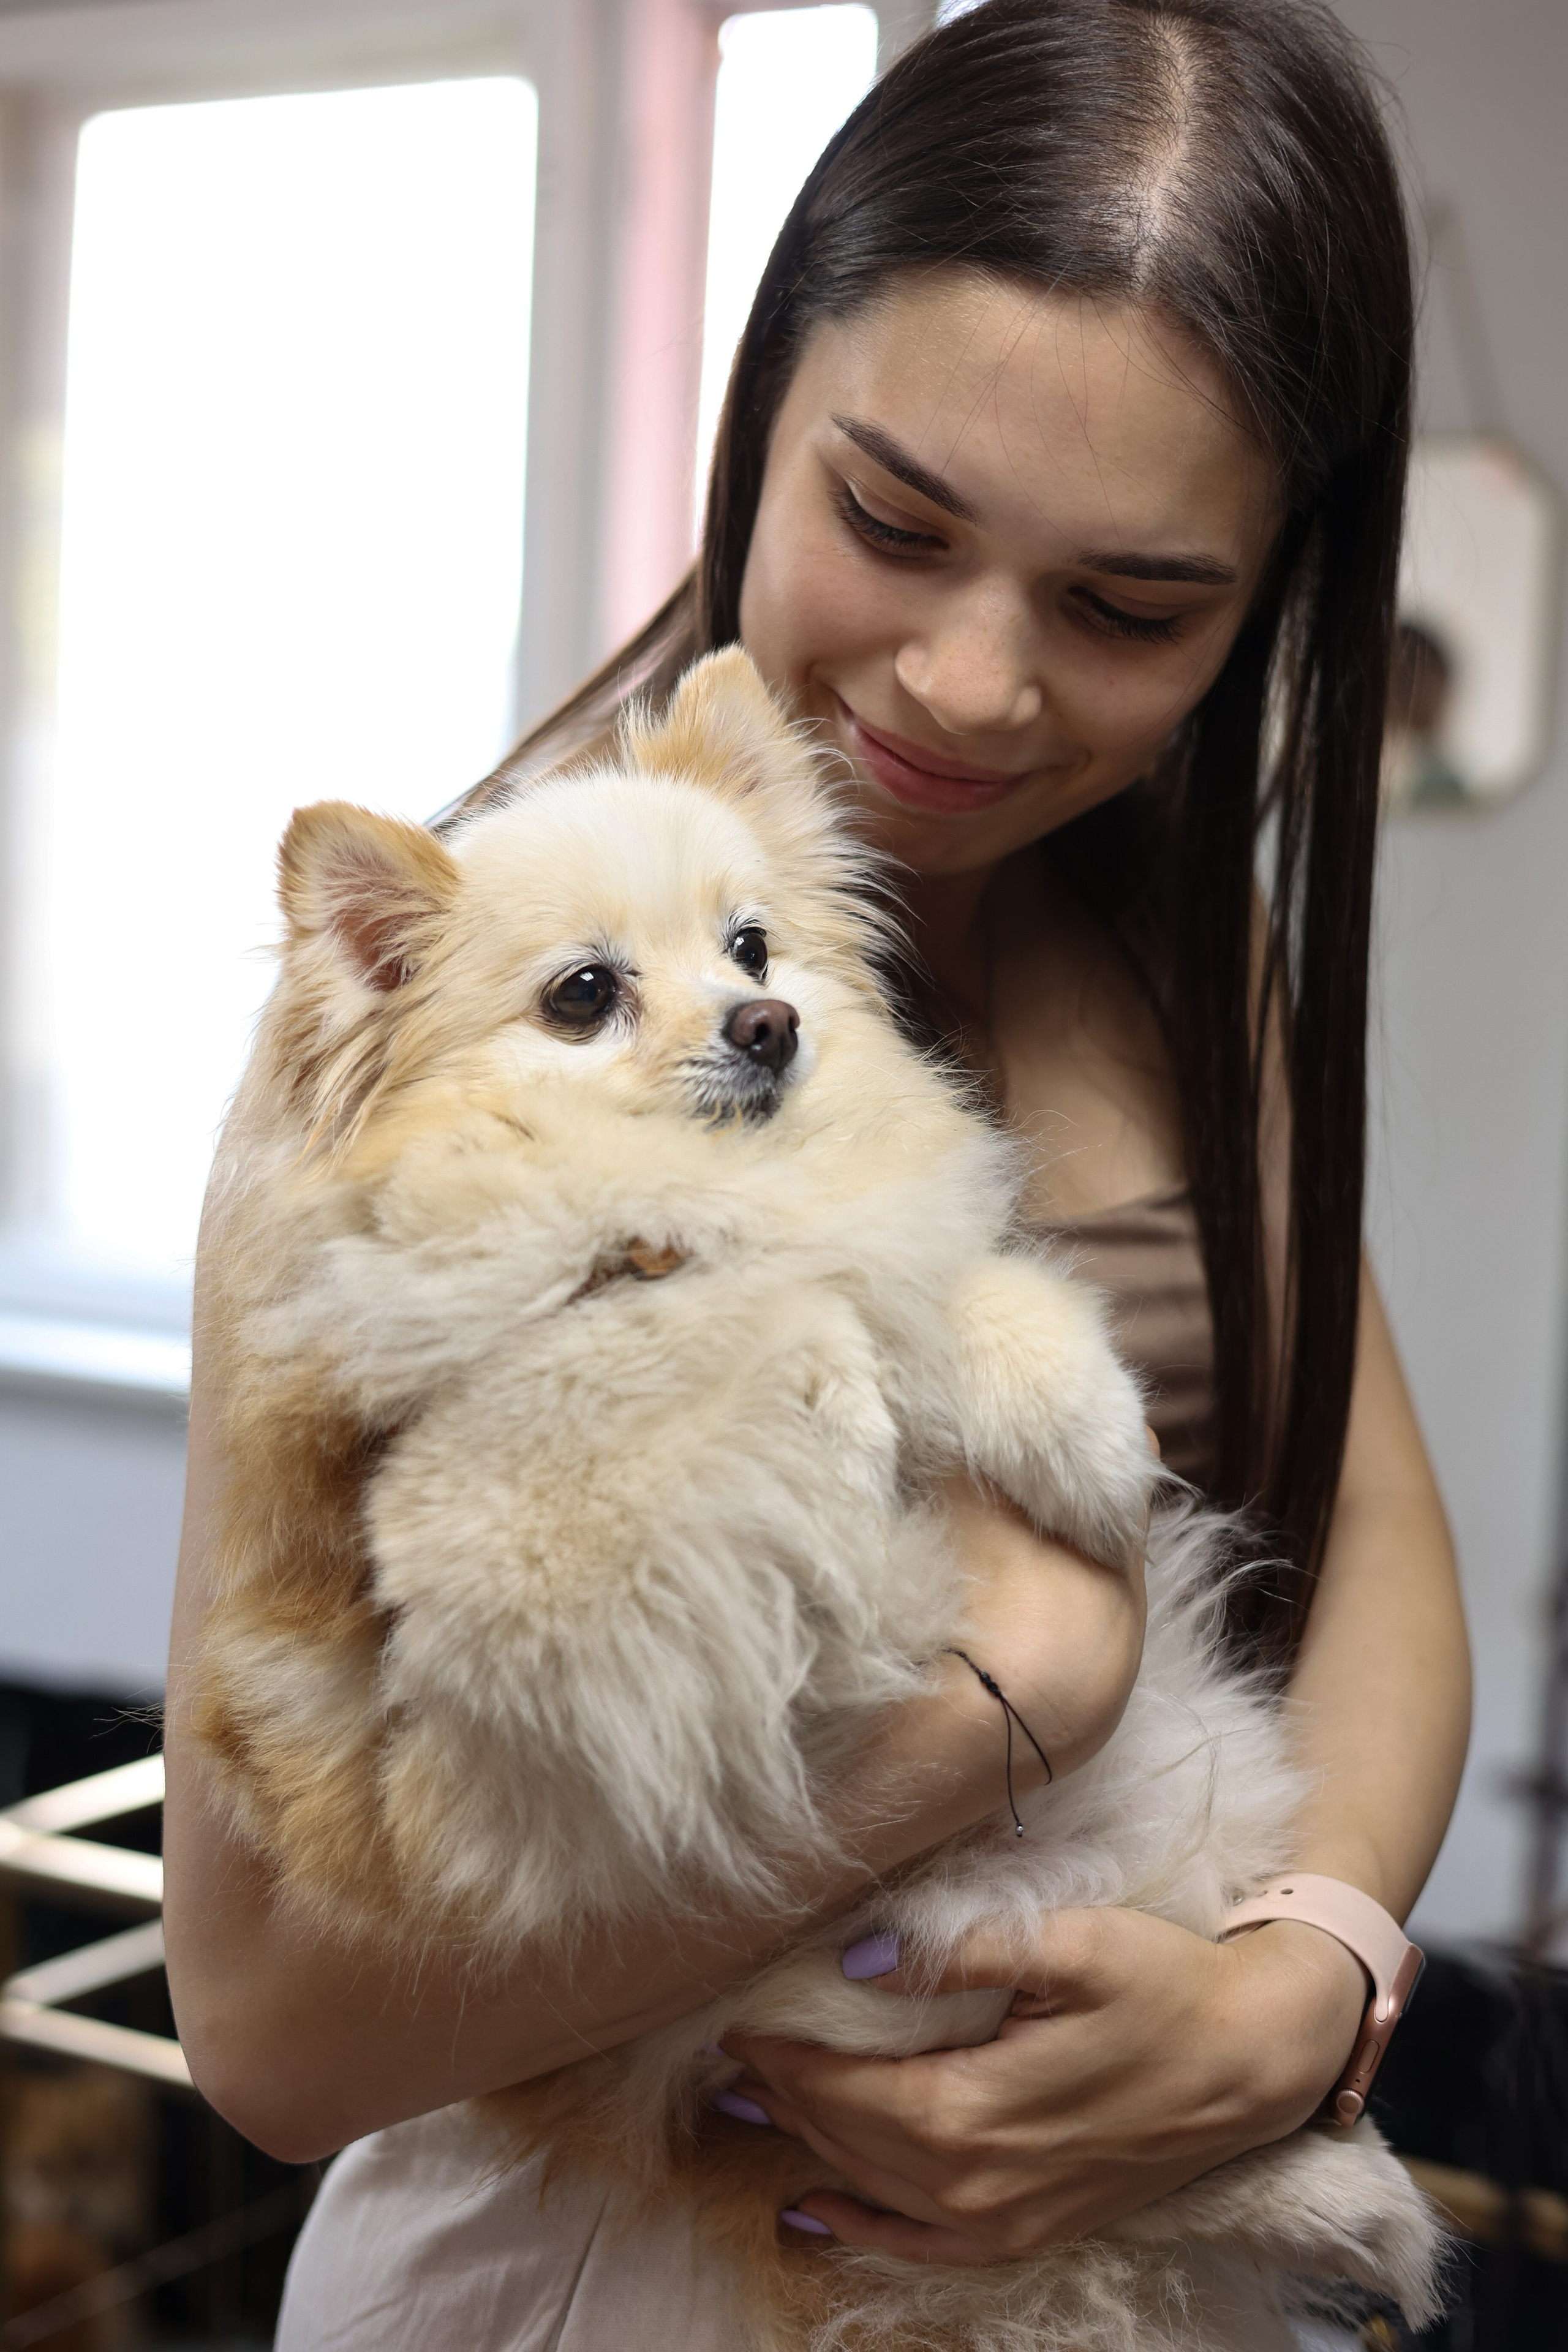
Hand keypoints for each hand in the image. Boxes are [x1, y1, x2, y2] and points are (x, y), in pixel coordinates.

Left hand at [722, 1907, 1366, 2262]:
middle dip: (785, 2089)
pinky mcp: (1027, 2228)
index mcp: (974, 2109)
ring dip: (807, 2141)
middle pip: (847, 2135)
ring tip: (752, 2099)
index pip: (845, 2084)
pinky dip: (860, 2226)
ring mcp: (1003, 2216)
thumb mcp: (1070, 1943)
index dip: (786, 2049)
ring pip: (873, 2182)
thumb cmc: (1163, 1986)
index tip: (739, 2012)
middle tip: (734, 2047)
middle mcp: (976, 2180)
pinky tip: (814, 2208)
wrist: (1252, 2062)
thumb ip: (960, 1950)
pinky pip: (921, 2244)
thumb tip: (860, 1958)